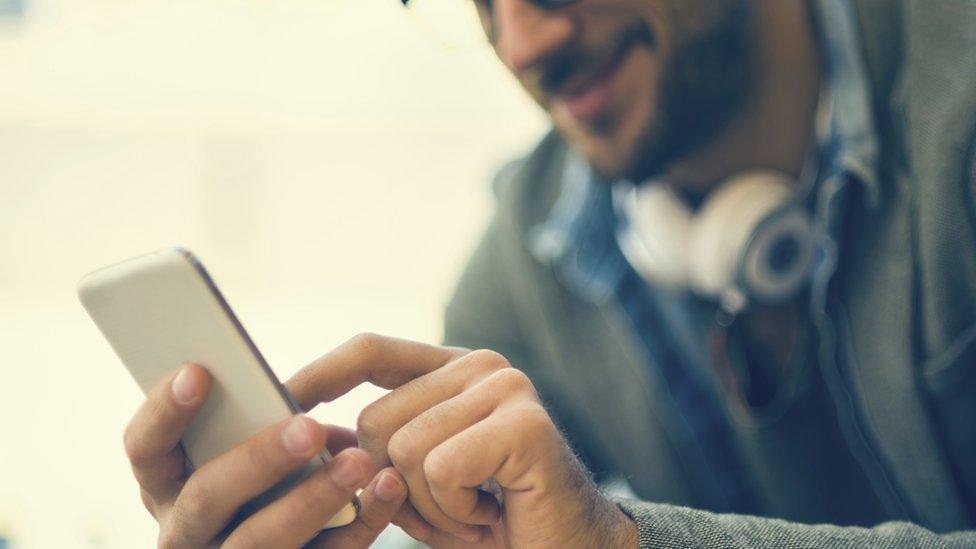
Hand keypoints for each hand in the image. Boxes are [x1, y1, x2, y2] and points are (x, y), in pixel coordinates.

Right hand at [123, 363, 407, 547]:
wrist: (299, 538)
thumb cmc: (269, 478)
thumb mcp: (246, 453)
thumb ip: (257, 425)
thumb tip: (299, 403)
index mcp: (168, 486)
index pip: (146, 450)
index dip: (164, 412)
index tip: (199, 371)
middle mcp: (185, 532)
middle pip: (205, 497)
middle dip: (257, 460)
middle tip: (310, 427)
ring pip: (259, 541)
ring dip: (312, 500)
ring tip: (359, 463)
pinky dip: (361, 523)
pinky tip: (388, 488)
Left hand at [287, 334, 637, 547]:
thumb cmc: (487, 520)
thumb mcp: (415, 483)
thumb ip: (372, 451)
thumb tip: (305, 432)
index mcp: (454, 370)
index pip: (371, 351)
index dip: (320, 374)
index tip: (279, 400)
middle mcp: (483, 366)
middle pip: (374, 419)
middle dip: (395, 486)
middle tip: (451, 505)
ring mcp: (507, 388)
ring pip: (403, 450)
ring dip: (429, 506)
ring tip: (474, 510)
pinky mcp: (524, 424)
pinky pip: (439, 469)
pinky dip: (454, 511)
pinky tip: (491, 513)